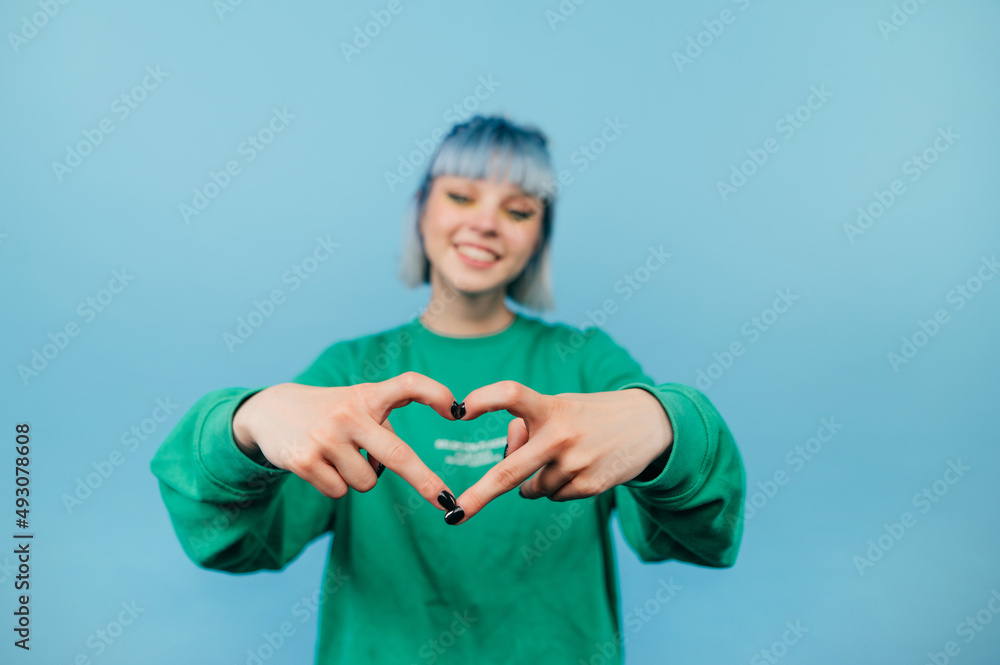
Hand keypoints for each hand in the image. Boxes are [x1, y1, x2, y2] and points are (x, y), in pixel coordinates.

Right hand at [232, 372, 460, 510]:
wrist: (270, 411)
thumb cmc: (330, 411)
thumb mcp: (357, 403)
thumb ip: (384, 423)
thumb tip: (410, 469)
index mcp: (367, 395)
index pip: (407, 384)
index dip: (434, 393)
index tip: (457, 410)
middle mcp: (347, 414)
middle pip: (396, 455)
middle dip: (425, 481)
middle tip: (446, 502)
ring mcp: (325, 438)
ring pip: (367, 481)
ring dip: (360, 477)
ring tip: (339, 456)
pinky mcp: (304, 461)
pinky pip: (340, 491)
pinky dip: (336, 484)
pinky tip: (321, 464)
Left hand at [450, 381, 673, 524]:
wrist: (646, 424)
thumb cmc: (587, 414)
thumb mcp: (559, 407)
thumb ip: (528, 426)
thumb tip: (509, 458)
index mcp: (550, 407)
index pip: (512, 395)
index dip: (484, 400)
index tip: (460, 410)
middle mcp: (561, 436)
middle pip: (509, 472)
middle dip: (478, 496)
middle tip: (455, 513)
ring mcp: (576, 464)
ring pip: (532, 489)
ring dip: (537, 479)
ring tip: (566, 456)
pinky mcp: (590, 486)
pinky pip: (555, 496)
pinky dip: (559, 487)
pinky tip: (580, 467)